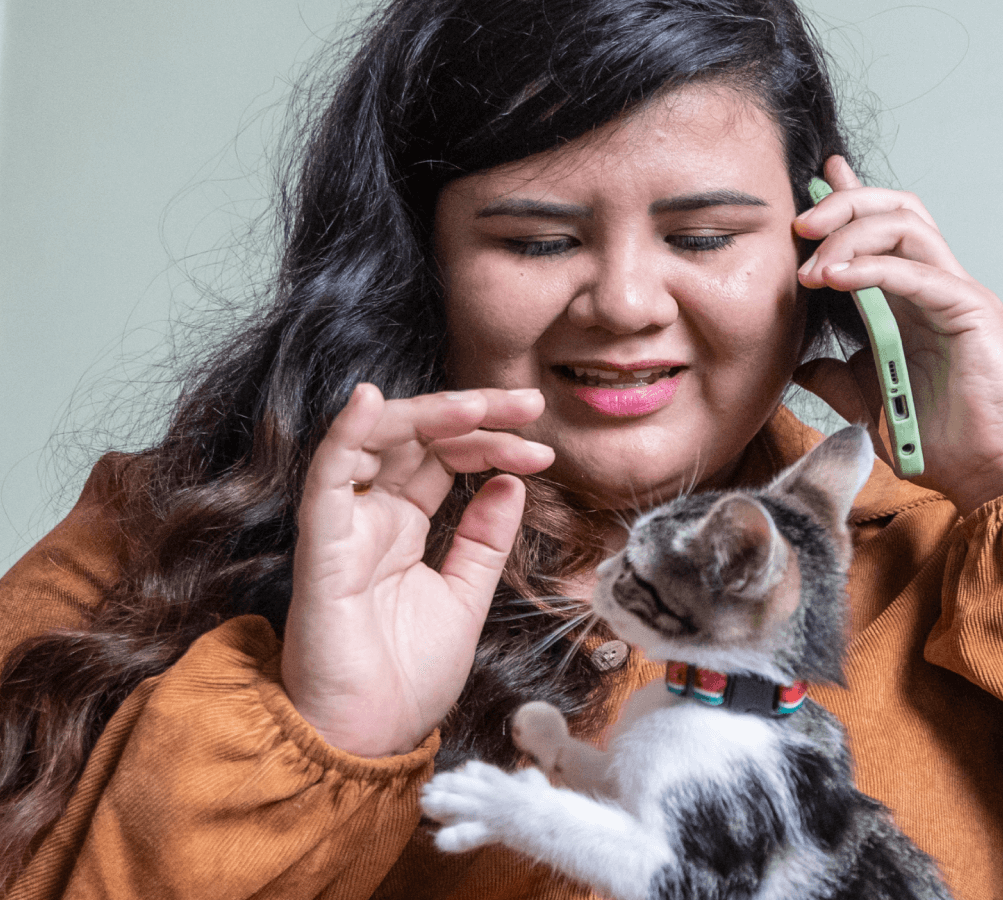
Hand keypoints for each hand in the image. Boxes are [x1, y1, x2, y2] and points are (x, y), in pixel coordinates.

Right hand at [281, 384, 553, 756]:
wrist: (370, 738)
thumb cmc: (405, 677)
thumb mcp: (466, 597)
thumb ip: (484, 540)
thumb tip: (511, 483)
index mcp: (403, 526)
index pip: (446, 458)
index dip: (492, 443)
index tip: (543, 449)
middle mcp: (372, 516)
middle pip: (418, 437)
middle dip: (474, 413)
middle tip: (529, 404)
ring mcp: (345, 526)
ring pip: (375, 440)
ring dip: (428, 413)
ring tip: (481, 405)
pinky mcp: (322, 547)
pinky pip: (326, 478)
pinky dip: (345, 435)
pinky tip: (370, 401)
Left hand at [793, 156, 1002, 514]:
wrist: (989, 475)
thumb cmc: (941, 442)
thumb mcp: (868, 403)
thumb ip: (837, 376)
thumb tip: (800, 363)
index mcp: (913, 301)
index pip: (882, 230)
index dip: (849, 198)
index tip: (813, 179)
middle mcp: (937, 286)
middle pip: (895, 209)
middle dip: (842, 205)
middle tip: (798, 225)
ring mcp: (958, 293)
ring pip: (906, 226)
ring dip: (849, 236)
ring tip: (810, 268)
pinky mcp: (973, 311)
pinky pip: (917, 272)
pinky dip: (872, 268)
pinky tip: (835, 279)